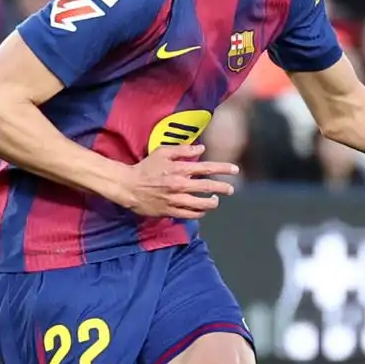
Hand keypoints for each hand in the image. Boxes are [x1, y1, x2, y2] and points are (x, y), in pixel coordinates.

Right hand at [117, 145, 238, 218]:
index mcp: (180, 169)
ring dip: (212, 202)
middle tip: (230, 189)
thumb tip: (201, 148)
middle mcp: (180, 185)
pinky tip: (203, 210)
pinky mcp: (170, 211)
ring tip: (216, 200)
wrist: (128, 186)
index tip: (235, 170)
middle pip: (207, 187)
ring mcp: (176, 200)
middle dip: (222, 188)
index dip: (223, 168)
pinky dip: (199, 213)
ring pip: (201, 204)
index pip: (207, 168)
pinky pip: (190, 215)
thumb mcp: (163, 152)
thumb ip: (183, 150)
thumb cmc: (146, 167)